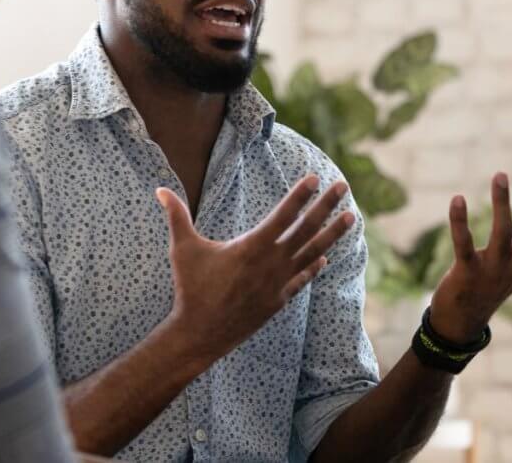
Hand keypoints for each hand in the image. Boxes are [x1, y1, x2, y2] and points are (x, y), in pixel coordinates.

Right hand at [155, 175, 355, 363]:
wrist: (200, 334)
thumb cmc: (190, 288)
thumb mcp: (183, 248)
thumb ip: (177, 216)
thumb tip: (159, 189)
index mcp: (253, 246)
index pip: (284, 214)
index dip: (300, 195)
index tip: (316, 178)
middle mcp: (272, 263)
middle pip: (306, 229)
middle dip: (327, 206)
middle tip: (344, 186)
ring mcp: (278, 283)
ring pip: (312, 253)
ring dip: (333, 234)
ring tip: (351, 217)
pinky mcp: (278, 301)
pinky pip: (302, 279)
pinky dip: (314, 266)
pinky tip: (324, 258)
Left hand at [429, 167, 511, 343]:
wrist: (461, 322)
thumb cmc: (486, 285)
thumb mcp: (511, 266)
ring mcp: (492, 272)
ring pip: (502, 234)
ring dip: (502, 202)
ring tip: (500, 174)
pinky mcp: (466, 274)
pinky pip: (464, 244)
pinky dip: (460, 221)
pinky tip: (457, 198)